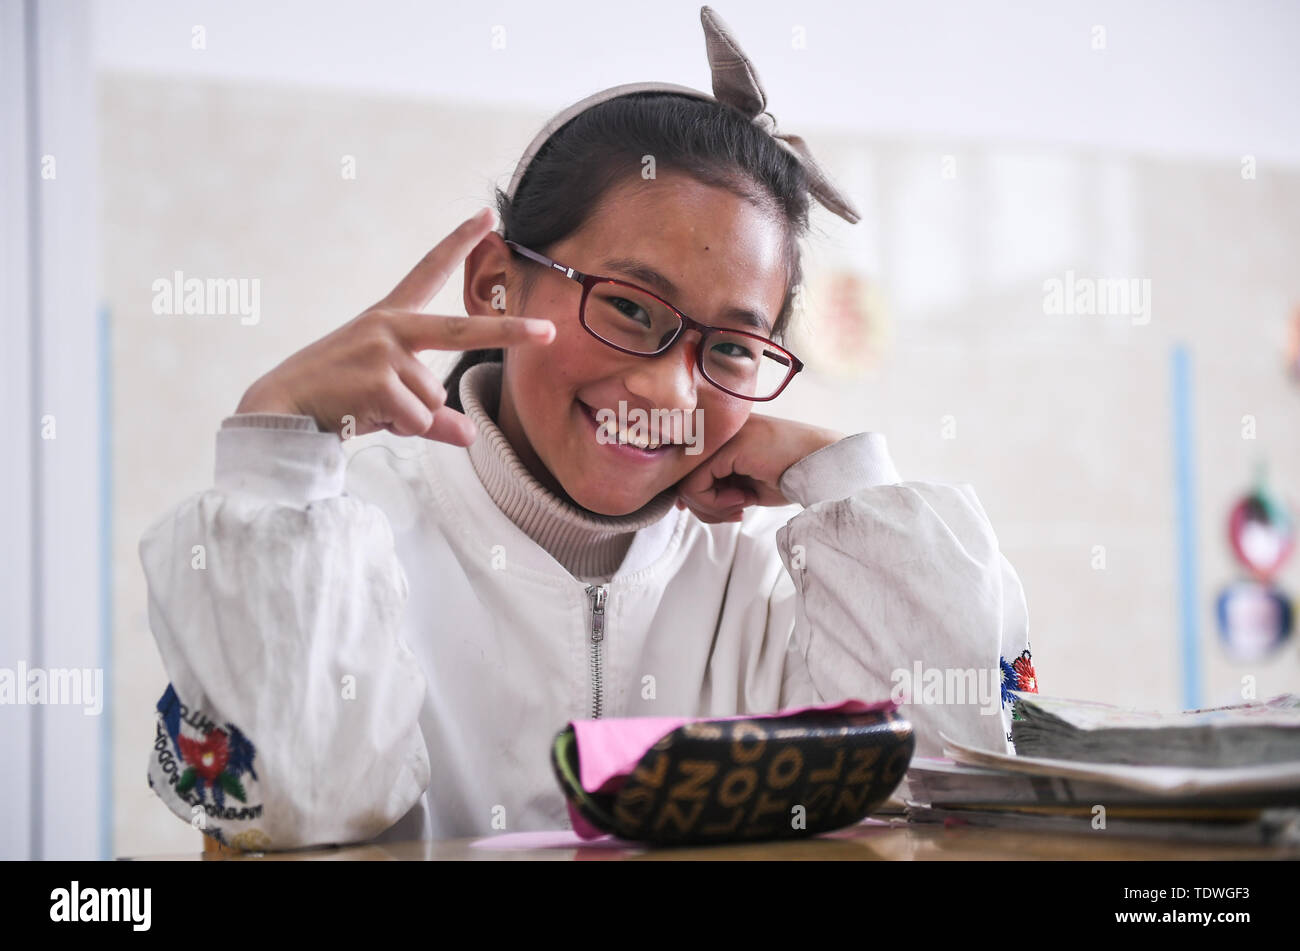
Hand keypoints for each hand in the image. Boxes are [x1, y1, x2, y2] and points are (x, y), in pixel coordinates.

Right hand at [235, 208, 554, 442]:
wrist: (280, 411)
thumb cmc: (336, 400)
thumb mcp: (387, 400)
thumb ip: (432, 415)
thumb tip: (470, 437)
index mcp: (390, 318)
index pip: (428, 271)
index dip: (458, 242)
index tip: (486, 214)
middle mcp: (389, 326)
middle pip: (462, 331)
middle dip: (510, 333)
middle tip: (550, 333)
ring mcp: (383, 350)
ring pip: (433, 397)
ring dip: (409, 416)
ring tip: (368, 408)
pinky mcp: (377, 378)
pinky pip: (418, 418)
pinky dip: (399, 429)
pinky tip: (363, 416)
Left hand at [674, 413, 844, 522]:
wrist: (823, 465)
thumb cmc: (791, 475)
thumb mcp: (746, 484)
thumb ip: (717, 488)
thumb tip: (683, 502)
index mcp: (723, 436)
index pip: (687, 469)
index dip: (696, 498)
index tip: (722, 512)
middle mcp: (718, 431)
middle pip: (683, 478)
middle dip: (705, 508)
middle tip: (735, 514)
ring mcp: (721, 435)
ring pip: (686, 484)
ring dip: (713, 508)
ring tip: (741, 506)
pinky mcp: (725, 447)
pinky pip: (697, 485)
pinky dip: (716, 503)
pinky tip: (743, 500)